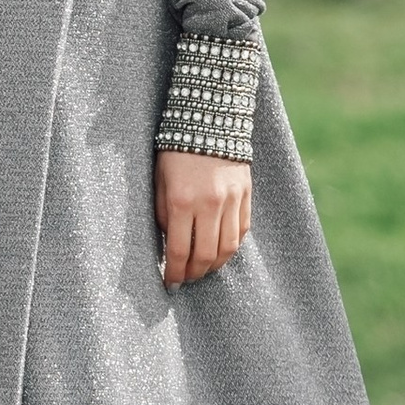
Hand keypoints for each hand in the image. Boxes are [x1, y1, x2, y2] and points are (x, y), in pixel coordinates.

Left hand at [157, 148, 249, 287]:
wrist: (208, 120)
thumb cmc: (174, 152)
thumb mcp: (159, 182)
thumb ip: (165, 215)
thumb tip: (171, 245)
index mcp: (182, 201)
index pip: (179, 251)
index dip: (174, 273)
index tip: (170, 284)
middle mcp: (209, 204)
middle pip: (205, 255)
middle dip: (194, 274)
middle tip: (186, 280)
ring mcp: (231, 200)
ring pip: (228, 248)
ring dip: (215, 265)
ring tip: (203, 270)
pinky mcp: (245, 195)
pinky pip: (242, 230)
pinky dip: (232, 246)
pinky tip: (221, 251)